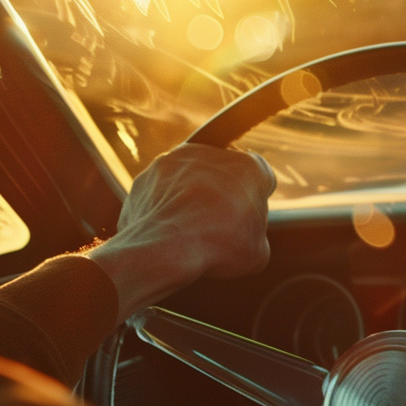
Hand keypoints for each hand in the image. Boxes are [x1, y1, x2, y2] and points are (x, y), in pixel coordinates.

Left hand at [87, 144, 275, 322]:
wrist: (164, 249)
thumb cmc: (217, 247)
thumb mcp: (257, 252)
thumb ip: (253, 233)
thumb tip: (245, 237)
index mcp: (249, 167)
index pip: (260, 177)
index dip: (255, 199)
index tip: (247, 217)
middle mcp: (211, 153)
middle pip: (222, 174)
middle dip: (221, 195)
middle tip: (218, 227)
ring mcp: (173, 162)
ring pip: (188, 179)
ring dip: (190, 198)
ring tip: (188, 232)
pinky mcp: (144, 177)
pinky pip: (159, 192)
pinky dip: (162, 208)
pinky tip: (165, 232)